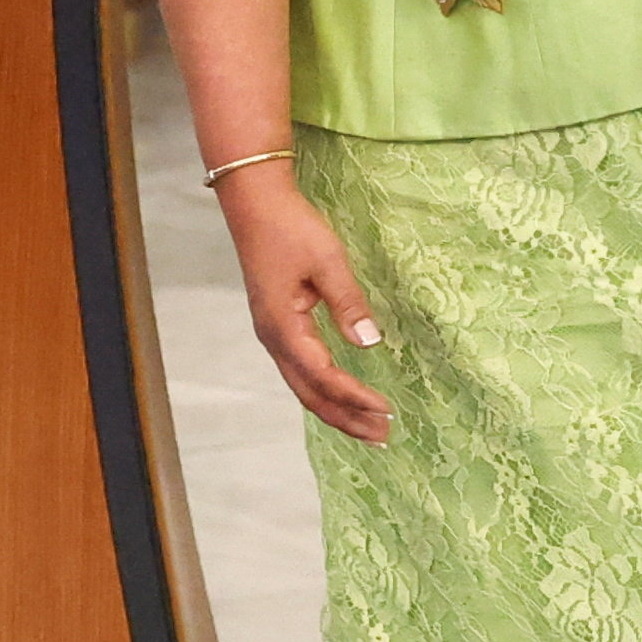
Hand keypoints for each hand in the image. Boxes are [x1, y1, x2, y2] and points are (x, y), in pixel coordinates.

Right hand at [216, 170, 392, 441]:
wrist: (255, 205)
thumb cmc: (290, 228)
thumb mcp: (327, 261)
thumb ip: (348, 303)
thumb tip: (370, 343)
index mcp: (283, 327)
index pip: (323, 376)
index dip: (354, 396)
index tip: (386, 409)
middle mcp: (274, 339)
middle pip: (310, 394)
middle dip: (346, 418)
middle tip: (384, 436)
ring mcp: (273, 335)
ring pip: (303, 386)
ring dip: (336, 409)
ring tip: (369, 427)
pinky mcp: (278, 326)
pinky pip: (301, 371)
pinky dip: (323, 390)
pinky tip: (343, 397)